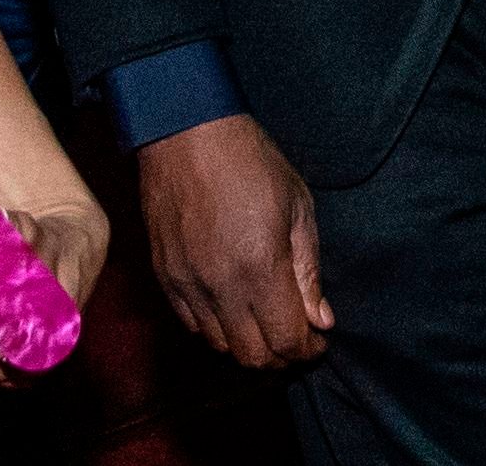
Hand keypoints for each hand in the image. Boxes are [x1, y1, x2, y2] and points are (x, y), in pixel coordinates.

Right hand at [138, 112, 331, 368]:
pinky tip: (229, 304)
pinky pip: (190, 323)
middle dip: (280, 354)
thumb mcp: (297, 206)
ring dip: (246, 342)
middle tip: (293, 334)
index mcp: (261, 267)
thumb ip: (308, 270)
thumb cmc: (249, 159)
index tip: (318, 338)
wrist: (185, 130)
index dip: (308, 349)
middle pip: (253, 355)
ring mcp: (187, 282)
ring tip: (262, 319)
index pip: (287, 341)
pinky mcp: (164, 274)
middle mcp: (220, 285)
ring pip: (219, 345)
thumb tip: (321, 319)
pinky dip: (214, 326)